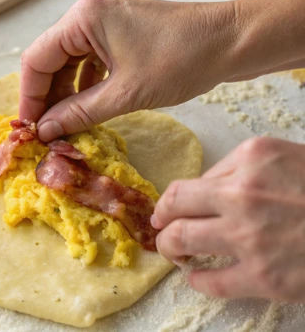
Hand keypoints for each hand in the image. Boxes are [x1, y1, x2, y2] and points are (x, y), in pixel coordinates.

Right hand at [20, 0, 238, 140]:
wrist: (233, 41)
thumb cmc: (183, 60)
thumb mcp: (125, 94)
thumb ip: (80, 113)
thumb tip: (47, 130)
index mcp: (84, 19)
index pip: (37, 60)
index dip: (30, 97)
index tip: (30, 128)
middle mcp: (90, 16)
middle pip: (52, 60)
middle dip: (48, 97)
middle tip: (47, 131)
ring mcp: (108, 23)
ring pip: (72, 63)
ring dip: (67, 94)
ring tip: (66, 124)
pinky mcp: (123, 35)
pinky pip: (93, 62)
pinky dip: (87, 86)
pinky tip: (88, 107)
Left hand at [152, 137, 304, 302]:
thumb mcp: (282, 159)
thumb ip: (237, 170)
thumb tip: (201, 191)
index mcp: (250, 160)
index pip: (186, 183)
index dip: (169, 201)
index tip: (165, 211)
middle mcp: (243, 195)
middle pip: (173, 209)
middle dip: (160, 222)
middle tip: (161, 231)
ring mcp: (251, 238)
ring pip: (181, 242)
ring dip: (171, 250)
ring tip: (176, 253)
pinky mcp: (265, 278)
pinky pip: (210, 283)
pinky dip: (197, 281)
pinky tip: (200, 277)